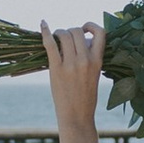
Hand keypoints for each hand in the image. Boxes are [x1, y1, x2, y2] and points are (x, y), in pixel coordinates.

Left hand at [39, 20, 105, 136]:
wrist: (77, 117)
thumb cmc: (86, 97)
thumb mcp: (95, 75)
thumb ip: (91, 58)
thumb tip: (82, 40)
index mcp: (98, 61)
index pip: (100, 33)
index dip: (91, 26)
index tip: (85, 29)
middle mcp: (85, 60)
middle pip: (77, 31)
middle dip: (71, 31)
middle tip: (66, 38)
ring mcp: (71, 64)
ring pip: (65, 35)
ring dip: (59, 32)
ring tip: (57, 38)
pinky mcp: (56, 69)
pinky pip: (50, 44)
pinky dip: (45, 32)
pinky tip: (43, 25)